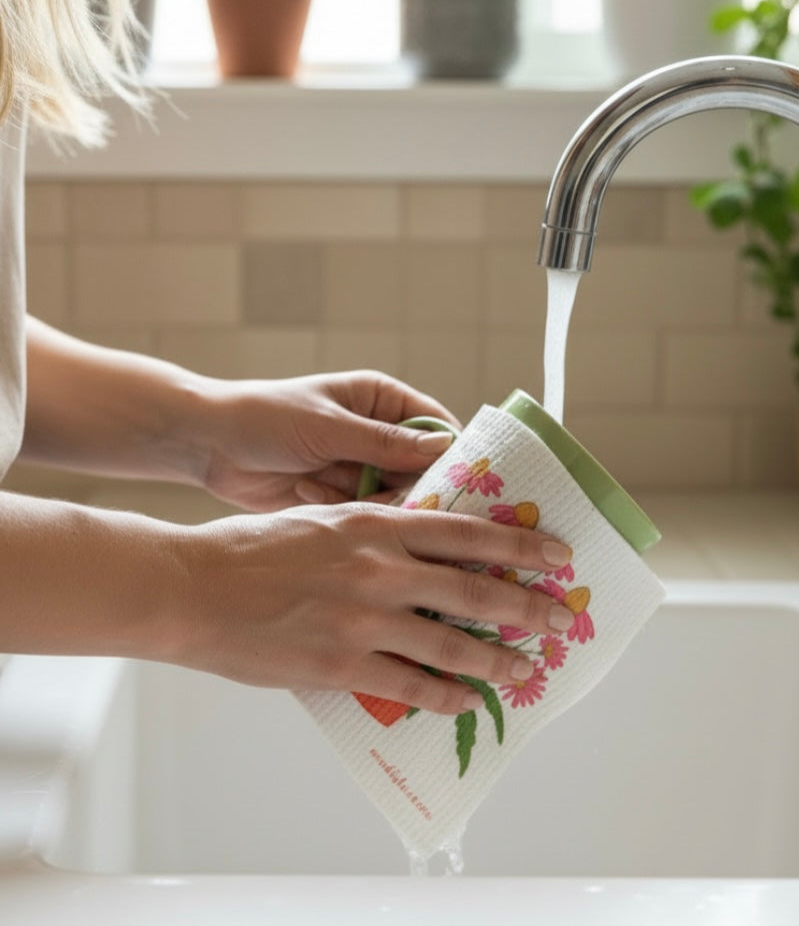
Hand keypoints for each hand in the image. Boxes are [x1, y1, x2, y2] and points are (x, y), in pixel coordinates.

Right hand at [176, 501, 574, 713]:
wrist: (195, 587)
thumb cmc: (248, 550)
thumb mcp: (318, 520)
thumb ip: (369, 535)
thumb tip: (414, 551)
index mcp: (374, 525)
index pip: (466, 532)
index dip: (518, 545)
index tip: (554, 554)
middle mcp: (380, 568)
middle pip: (473, 588)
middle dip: (527, 605)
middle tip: (560, 616)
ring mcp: (364, 619)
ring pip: (452, 644)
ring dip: (498, 658)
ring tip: (526, 668)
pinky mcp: (342, 664)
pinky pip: (411, 685)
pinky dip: (447, 696)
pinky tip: (468, 702)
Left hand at [193, 370, 459, 511]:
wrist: (207, 444)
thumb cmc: (266, 417)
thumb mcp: (327, 427)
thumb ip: (384, 442)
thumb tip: (446, 447)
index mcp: (382, 400)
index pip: (437, 426)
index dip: (458, 455)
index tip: (472, 485)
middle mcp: (378, 434)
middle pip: (423, 470)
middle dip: (416, 491)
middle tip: (415, 515)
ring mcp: (359, 467)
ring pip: (395, 498)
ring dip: (376, 505)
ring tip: (345, 499)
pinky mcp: (339, 499)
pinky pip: (364, 515)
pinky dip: (348, 515)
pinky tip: (320, 502)